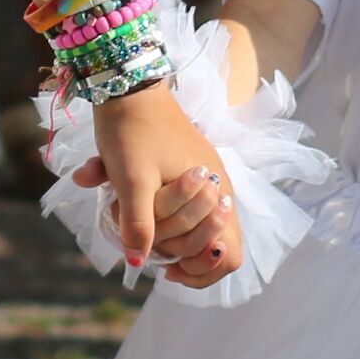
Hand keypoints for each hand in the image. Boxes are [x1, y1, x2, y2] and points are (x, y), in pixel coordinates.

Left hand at [82, 81, 240, 279]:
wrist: (131, 88)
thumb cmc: (133, 132)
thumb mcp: (131, 179)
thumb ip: (138, 222)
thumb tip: (138, 261)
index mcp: (214, 191)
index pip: (229, 254)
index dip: (202, 270)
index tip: (168, 267)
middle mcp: (220, 188)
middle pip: (220, 247)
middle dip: (188, 257)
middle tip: (157, 252)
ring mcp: (210, 180)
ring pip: (207, 230)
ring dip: (181, 242)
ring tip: (152, 240)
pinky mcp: (195, 173)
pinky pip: (196, 213)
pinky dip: (176, 226)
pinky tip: (152, 224)